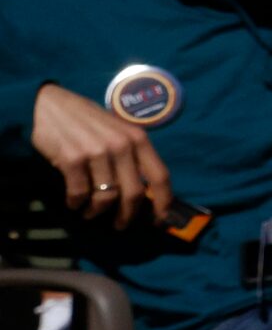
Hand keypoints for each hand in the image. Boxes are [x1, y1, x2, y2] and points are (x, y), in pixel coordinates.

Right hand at [29, 85, 174, 227]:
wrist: (49, 104)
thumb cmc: (86, 121)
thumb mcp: (118, 131)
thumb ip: (132, 156)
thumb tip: (144, 191)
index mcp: (138, 139)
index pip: (161, 176)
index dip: (163, 202)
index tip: (159, 220)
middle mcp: (122, 145)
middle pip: (134, 193)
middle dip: (128, 215)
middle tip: (120, 224)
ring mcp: (97, 152)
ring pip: (106, 197)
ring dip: (97, 211)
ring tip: (90, 213)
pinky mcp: (72, 159)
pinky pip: (79, 193)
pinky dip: (76, 203)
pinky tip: (74, 203)